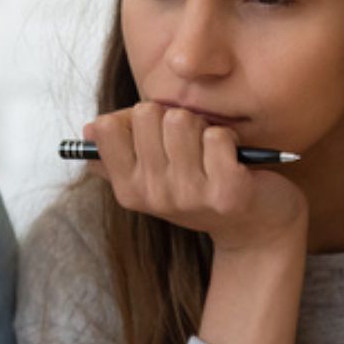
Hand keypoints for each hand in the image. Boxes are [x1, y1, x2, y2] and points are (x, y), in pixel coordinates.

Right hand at [83, 103, 304, 255]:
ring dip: (202, 126)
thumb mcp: (153, 177)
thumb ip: (118, 152)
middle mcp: (152, 194)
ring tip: (210, 149)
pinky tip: (233, 158)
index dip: (132, 118)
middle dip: (172, 117)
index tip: (153, 135)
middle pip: (147, 114)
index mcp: (127, 189)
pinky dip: (229, 138)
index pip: (106, 127)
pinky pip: (217, 136)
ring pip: (182, 120)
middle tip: (189, 142)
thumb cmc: (201, 190)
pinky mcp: (226, 192)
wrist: (254, 229)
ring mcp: (188, 195)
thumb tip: (88, 131)